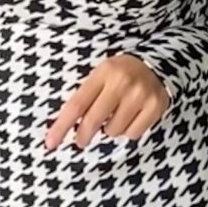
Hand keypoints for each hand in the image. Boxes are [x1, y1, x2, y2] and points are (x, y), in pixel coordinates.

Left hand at [43, 54, 170, 151]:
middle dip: (83, 135)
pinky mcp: (155, 107)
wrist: (157, 64)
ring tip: (115, 116)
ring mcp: (140, 95)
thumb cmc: (120, 74)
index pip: (77, 104)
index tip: (50, 143)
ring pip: (113, 130)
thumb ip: (86, 97)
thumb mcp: (101, 75)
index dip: (62, 126)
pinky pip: (133, 134)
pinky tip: (130, 118)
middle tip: (81, 140)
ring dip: (110, 129)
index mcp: (103, 72)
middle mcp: (122, 82)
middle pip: (93, 120)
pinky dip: (128, 131)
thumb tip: (66, 127)